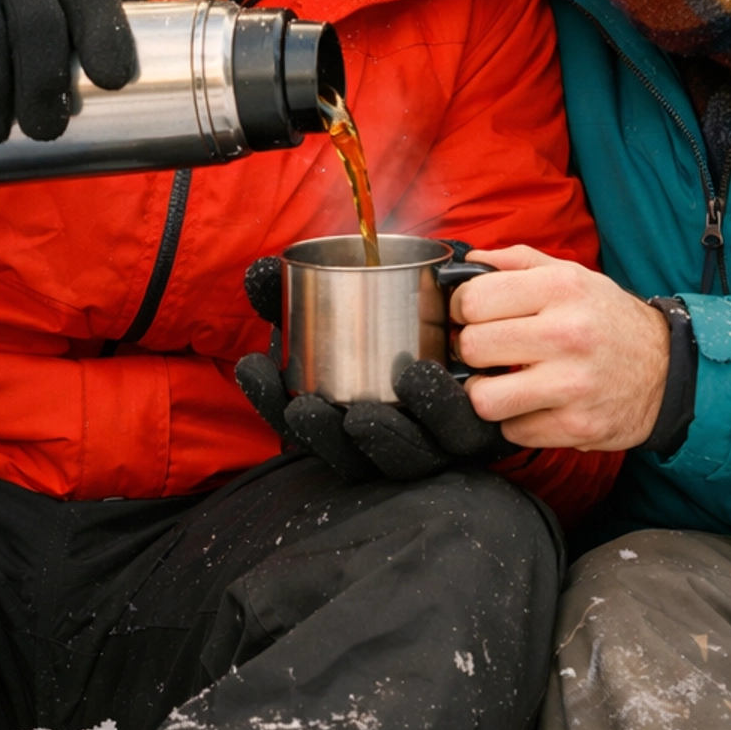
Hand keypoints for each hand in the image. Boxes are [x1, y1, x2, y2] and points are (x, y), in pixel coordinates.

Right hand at [236, 260, 504, 483]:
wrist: (463, 307)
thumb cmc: (390, 312)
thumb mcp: (341, 298)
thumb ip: (300, 291)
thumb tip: (260, 271)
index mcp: (341, 417)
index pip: (297, 420)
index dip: (270, 400)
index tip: (255, 369)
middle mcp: (384, 441)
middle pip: (347, 454)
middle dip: (321, 435)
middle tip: (305, 408)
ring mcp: (432, 444)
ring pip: (403, 457)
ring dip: (379, 438)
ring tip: (360, 413)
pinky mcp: (475, 432)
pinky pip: (458, 433)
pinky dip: (440, 409)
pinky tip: (420, 376)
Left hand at [452, 246, 669, 449]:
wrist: (668, 370)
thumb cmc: (609, 321)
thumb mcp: (573, 276)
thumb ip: (518, 263)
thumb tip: (466, 265)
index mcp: (561, 288)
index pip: (474, 300)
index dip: (463, 310)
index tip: (473, 317)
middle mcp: (568, 334)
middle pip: (473, 347)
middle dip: (473, 351)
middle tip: (489, 352)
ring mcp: (572, 384)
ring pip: (484, 399)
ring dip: (486, 393)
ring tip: (503, 383)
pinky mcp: (576, 426)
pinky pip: (513, 431)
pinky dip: (517, 421)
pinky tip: (534, 405)